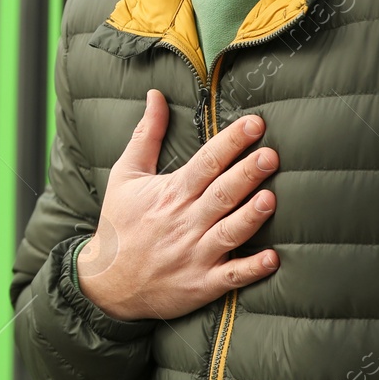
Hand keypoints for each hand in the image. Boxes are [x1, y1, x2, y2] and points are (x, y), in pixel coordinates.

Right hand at [77, 89, 278, 320]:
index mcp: (170, 193)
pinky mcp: (202, 284)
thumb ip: (146, 135)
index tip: (255, 124)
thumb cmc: (120, 224)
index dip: (231, 142)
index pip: (205, 162)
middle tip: (271, 155)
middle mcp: (184, 222)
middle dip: (246, 174)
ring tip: (271, 199)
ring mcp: (194, 255)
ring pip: (228, 232)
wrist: (106, 282)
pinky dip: (251, 269)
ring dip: (250, 217)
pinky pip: (230, 277)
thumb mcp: (125, 175)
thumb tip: (156, 95)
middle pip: (220, 194)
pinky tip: (272, 259)